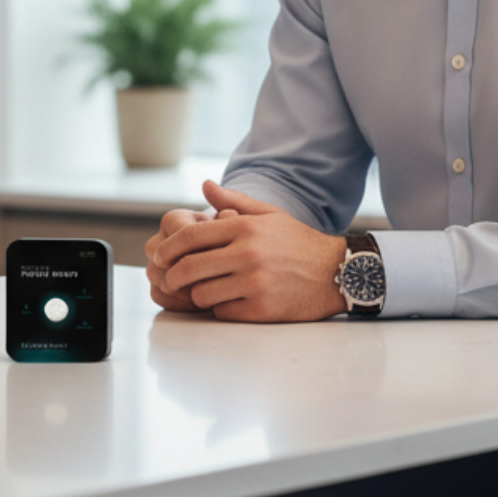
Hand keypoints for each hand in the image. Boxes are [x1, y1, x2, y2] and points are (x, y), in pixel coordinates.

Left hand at [151, 180, 345, 322]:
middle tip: (171, 279)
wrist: (337, 272)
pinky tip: (231, 301)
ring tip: (207, 289)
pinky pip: (223, 312)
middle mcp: (247, 254)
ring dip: (199, 293)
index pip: (190, 236)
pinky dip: (222, 308)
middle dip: (174, 275)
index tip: (160, 256)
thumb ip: (234, 200)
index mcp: (244, 227)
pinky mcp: (262, 310)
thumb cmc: (299, 242)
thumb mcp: (268, 214)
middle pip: (189, 268)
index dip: (168, 248)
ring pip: (202, 294)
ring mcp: (254, 283)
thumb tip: (204, 184)